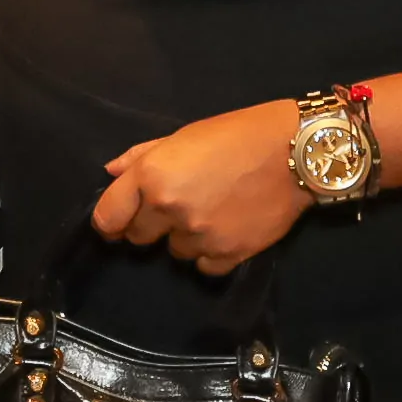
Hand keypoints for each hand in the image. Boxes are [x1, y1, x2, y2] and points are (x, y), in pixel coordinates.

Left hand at [94, 100, 310, 275]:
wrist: (293, 151)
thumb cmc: (236, 134)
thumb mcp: (183, 136)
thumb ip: (142, 157)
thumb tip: (111, 173)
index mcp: (152, 176)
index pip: (108, 217)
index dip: (111, 221)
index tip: (119, 221)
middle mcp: (169, 209)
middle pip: (139, 238)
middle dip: (150, 225)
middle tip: (176, 207)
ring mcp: (198, 235)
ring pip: (174, 252)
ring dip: (185, 237)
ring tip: (210, 212)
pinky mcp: (228, 254)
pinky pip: (204, 267)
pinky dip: (210, 254)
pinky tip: (226, 230)